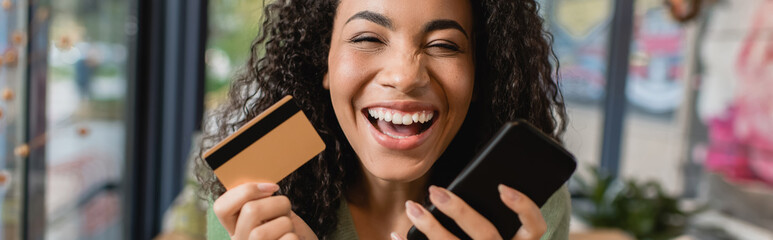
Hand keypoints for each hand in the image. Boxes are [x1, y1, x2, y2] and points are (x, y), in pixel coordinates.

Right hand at [213, 183, 317, 239]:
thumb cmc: (287, 229)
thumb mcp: (272, 211)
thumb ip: (261, 200)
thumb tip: (262, 182)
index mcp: (235, 228)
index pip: (221, 207)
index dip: (245, 191)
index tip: (272, 188)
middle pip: (249, 211)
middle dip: (276, 204)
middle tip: (286, 211)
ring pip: (261, 233)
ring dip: (286, 223)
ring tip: (289, 229)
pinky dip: (294, 237)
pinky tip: (293, 239)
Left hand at [402, 184, 545, 239]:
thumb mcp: (501, 234)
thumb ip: (496, 214)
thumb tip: (481, 182)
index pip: (535, 227)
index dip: (523, 207)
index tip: (501, 188)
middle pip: (485, 234)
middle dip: (459, 210)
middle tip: (436, 191)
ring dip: (430, 226)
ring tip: (411, 206)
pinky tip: (394, 233)